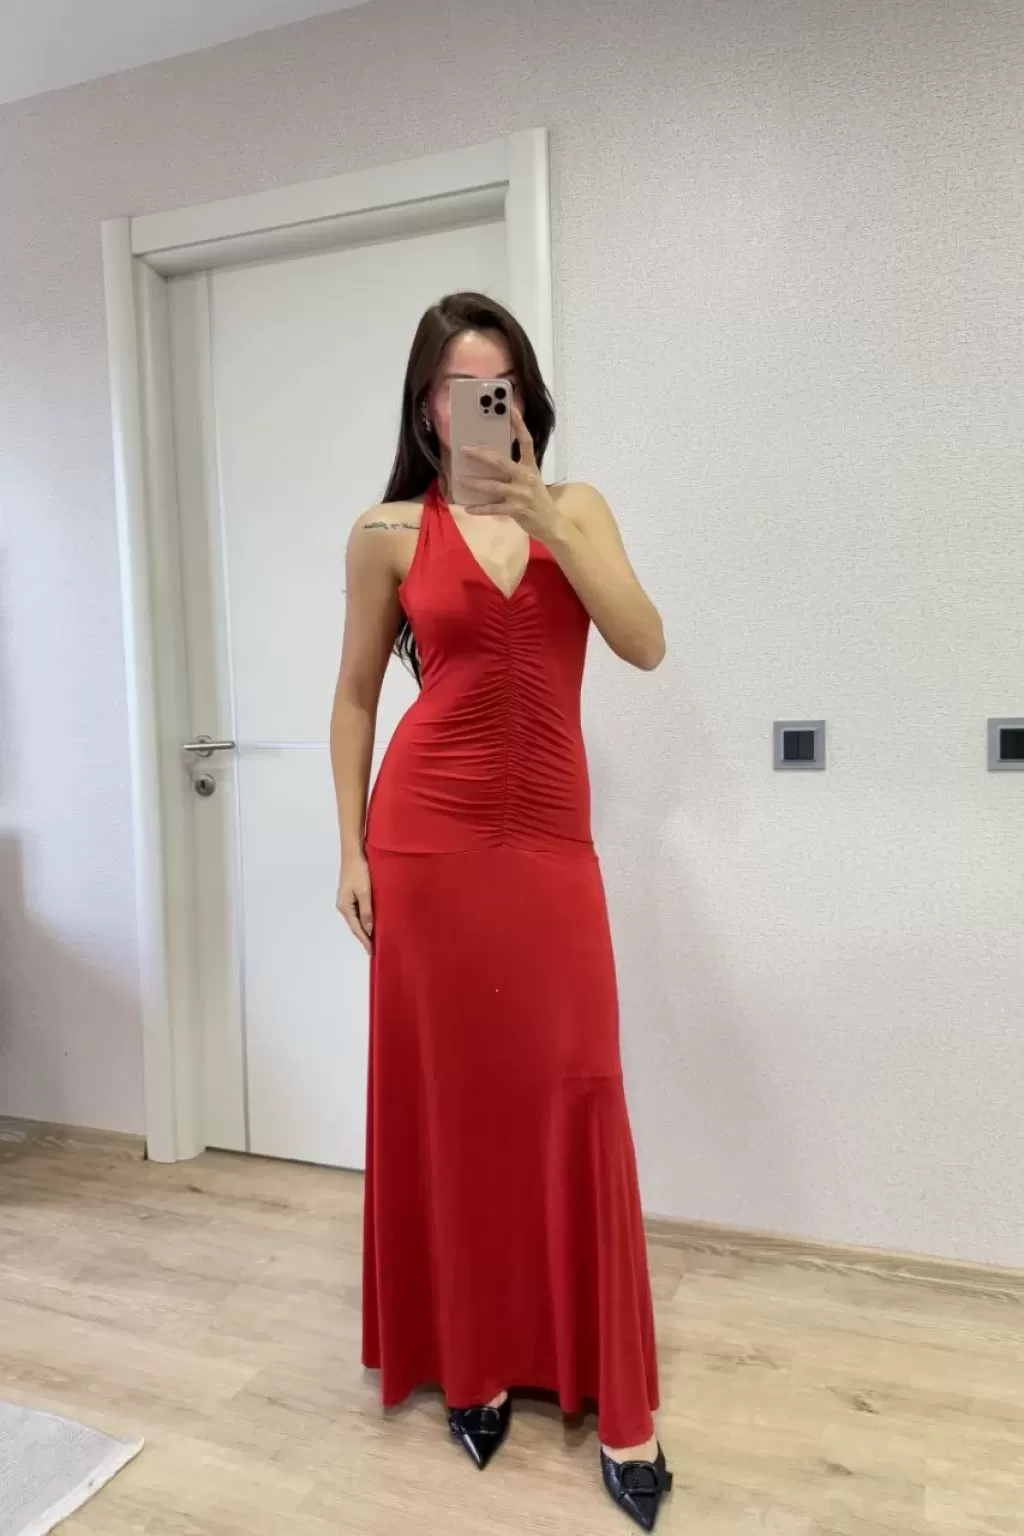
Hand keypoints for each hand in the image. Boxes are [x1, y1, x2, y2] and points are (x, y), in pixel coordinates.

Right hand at [337, 856, 373, 952]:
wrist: (353, 853)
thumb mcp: (365, 893)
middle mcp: (343, 905)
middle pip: (355, 925)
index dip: (364, 941)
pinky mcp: (350, 893)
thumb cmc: (359, 872)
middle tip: (375, 948)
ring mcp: (346, 900)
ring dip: (365, 928)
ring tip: (375, 938)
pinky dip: (364, 918)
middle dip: (364, 937)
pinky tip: (371, 921)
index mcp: (345, 907)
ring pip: (356, 918)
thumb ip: (366, 912)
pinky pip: (358, 911)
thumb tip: (368, 930)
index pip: (356, 929)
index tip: (372, 952)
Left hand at [461, 407, 564, 544]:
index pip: (526, 442)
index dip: (519, 425)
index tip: (510, 408)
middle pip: (501, 462)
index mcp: (531, 467)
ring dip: (475, 483)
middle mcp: (526, 478)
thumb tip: (491, 460)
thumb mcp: (531, 480)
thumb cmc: (538, 500)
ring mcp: (521, 494)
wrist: (551, 524)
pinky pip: (493, 508)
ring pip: (493, 486)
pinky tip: (467, 508)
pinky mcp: (516, 510)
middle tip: (464, 449)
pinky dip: (480, 509)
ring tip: (460, 479)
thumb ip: (516, 470)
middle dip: (481, 455)